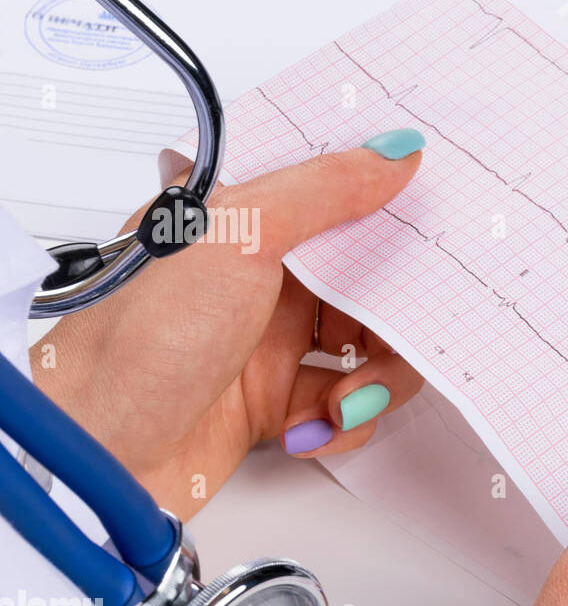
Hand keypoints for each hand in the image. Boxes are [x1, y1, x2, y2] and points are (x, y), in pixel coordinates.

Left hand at [33, 130, 426, 518]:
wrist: (98, 453)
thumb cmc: (135, 338)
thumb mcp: (237, 235)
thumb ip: (323, 189)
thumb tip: (393, 152)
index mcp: (241, 219)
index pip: (333, 193)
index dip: (386, 203)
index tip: (432, 213)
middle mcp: (259, 276)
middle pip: (368, 278)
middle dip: (397, 311)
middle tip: (404, 327)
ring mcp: (270, 340)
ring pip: (369, 345)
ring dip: (377, 376)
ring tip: (351, 393)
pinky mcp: (277, 400)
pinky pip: (348, 402)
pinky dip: (348, 418)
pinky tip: (318, 424)